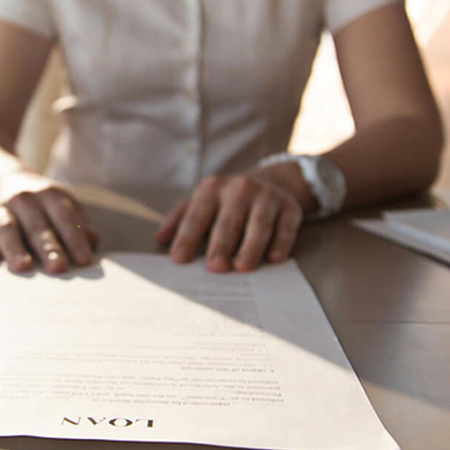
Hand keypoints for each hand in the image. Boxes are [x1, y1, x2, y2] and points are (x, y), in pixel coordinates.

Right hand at [0, 172, 99, 273]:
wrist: (3, 178)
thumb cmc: (42, 201)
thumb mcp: (62, 203)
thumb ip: (79, 222)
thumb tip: (94, 241)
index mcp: (49, 194)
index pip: (64, 217)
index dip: (75, 238)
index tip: (84, 260)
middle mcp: (24, 198)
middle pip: (37, 225)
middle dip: (48, 247)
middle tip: (58, 267)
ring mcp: (1, 208)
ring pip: (8, 228)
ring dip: (15, 248)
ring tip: (23, 267)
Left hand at [155, 169, 305, 271]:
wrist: (273, 181)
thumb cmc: (228, 200)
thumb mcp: (202, 201)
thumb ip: (180, 218)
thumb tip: (159, 239)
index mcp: (212, 189)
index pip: (197, 215)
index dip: (187, 237)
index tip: (178, 259)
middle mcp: (239, 189)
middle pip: (228, 221)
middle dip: (220, 245)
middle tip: (214, 268)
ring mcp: (267, 197)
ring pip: (258, 224)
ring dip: (250, 246)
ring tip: (242, 267)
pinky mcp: (290, 208)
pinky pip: (285, 227)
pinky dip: (281, 243)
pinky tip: (274, 258)